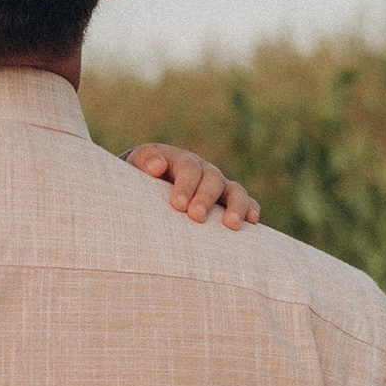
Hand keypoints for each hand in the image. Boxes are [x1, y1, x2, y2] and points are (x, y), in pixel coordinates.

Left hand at [127, 139, 259, 226]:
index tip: (177, 205)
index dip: (186, 185)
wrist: (144, 188)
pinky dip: (251, 209)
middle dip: (206, 198)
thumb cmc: (136, 181)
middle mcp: (203, 171)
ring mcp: (217, 186)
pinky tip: (252, 222)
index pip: (188, 168)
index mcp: (180, 160)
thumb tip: (158, 166)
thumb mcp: (133, 166)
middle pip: (212, 179)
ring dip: (236, 206)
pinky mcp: (227, 202)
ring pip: (234, 190)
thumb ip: (143, 161)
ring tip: (231, 225)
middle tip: (196, 217)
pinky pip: (246, 202)